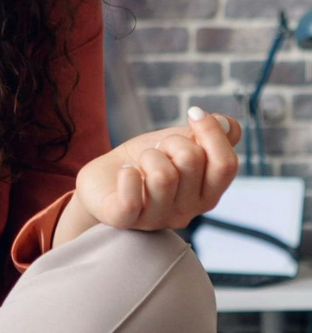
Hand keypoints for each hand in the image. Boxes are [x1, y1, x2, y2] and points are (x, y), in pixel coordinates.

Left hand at [74, 108, 242, 232]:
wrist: (105, 179)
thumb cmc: (147, 162)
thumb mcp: (180, 143)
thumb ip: (209, 136)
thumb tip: (228, 125)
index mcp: (208, 194)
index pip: (226, 165)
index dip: (212, 132)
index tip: (193, 112)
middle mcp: (188, 211)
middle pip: (192, 160)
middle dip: (172, 141)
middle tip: (158, 149)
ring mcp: (157, 219)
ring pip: (163, 175)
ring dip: (148, 156)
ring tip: (140, 163)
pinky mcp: (125, 220)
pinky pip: (131, 198)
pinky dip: (127, 175)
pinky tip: (125, 172)